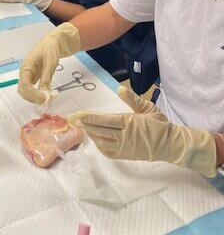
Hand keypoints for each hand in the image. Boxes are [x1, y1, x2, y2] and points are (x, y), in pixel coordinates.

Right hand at [17, 23, 80, 103]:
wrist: (53, 42)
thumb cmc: (50, 49)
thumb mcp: (50, 62)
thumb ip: (46, 78)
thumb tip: (44, 94)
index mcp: (26, 66)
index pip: (24, 85)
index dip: (33, 94)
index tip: (45, 98)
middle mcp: (25, 72)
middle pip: (23, 90)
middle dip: (33, 98)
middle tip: (47, 101)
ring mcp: (28, 76)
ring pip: (27, 92)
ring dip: (35, 98)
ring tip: (49, 98)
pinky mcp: (34, 78)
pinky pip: (32, 90)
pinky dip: (38, 95)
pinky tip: (47, 96)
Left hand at [73, 86, 216, 176]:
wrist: (171, 144)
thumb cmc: (159, 124)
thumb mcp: (148, 107)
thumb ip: (132, 98)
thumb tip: (120, 88)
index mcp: (129, 123)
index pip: (105, 120)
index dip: (90, 117)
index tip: (78, 114)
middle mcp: (125, 136)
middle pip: (100, 130)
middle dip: (84, 124)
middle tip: (71, 119)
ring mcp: (125, 148)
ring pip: (102, 141)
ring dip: (90, 133)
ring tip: (80, 125)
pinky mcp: (126, 155)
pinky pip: (108, 151)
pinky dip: (99, 144)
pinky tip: (94, 137)